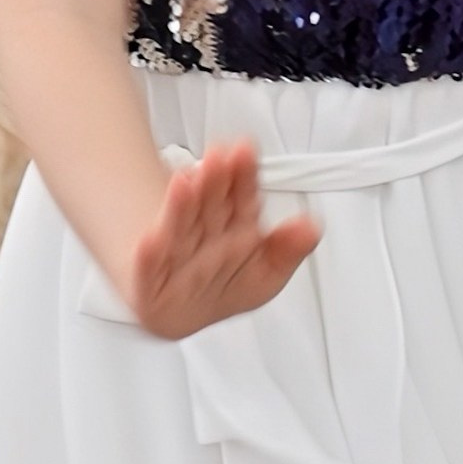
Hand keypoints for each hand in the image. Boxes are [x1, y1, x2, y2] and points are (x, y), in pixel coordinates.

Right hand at [125, 140, 318, 338]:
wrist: (178, 310)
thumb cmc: (223, 285)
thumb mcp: (266, 273)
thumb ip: (288, 250)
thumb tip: (312, 227)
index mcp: (234, 223)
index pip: (242, 196)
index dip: (244, 175)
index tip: (244, 153)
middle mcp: (204, 230)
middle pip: (210, 204)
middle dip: (215, 181)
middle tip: (218, 157)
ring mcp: (176, 249)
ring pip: (180, 226)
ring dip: (182, 204)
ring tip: (186, 182)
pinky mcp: (151, 274)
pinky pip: (151, 265)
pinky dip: (150, 252)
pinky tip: (151, 238)